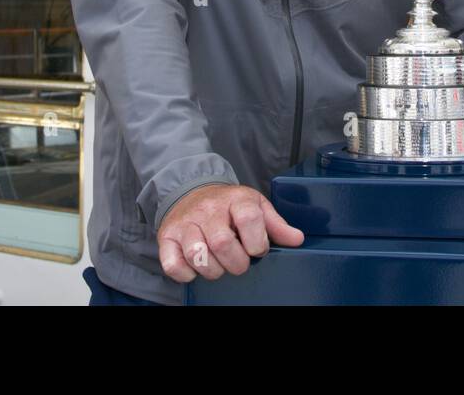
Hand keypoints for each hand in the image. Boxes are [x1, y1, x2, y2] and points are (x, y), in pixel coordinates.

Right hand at [157, 183, 303, 282]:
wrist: (190, 190)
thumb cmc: (227, 205)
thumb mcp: (255, 206)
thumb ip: (275, 224)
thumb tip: (296, 239)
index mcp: (235, 199)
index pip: (249, 218)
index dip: (257, 242)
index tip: (257, 249)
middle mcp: (207, 209)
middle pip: (222, 242)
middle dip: (236, 263)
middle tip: (238, 263)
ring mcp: (185, 223)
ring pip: (197, 254)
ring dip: (213, 270)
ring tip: (219, 265)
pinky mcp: (167, 237)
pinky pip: (173, 265)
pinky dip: (187, 273)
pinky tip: (197, 267)